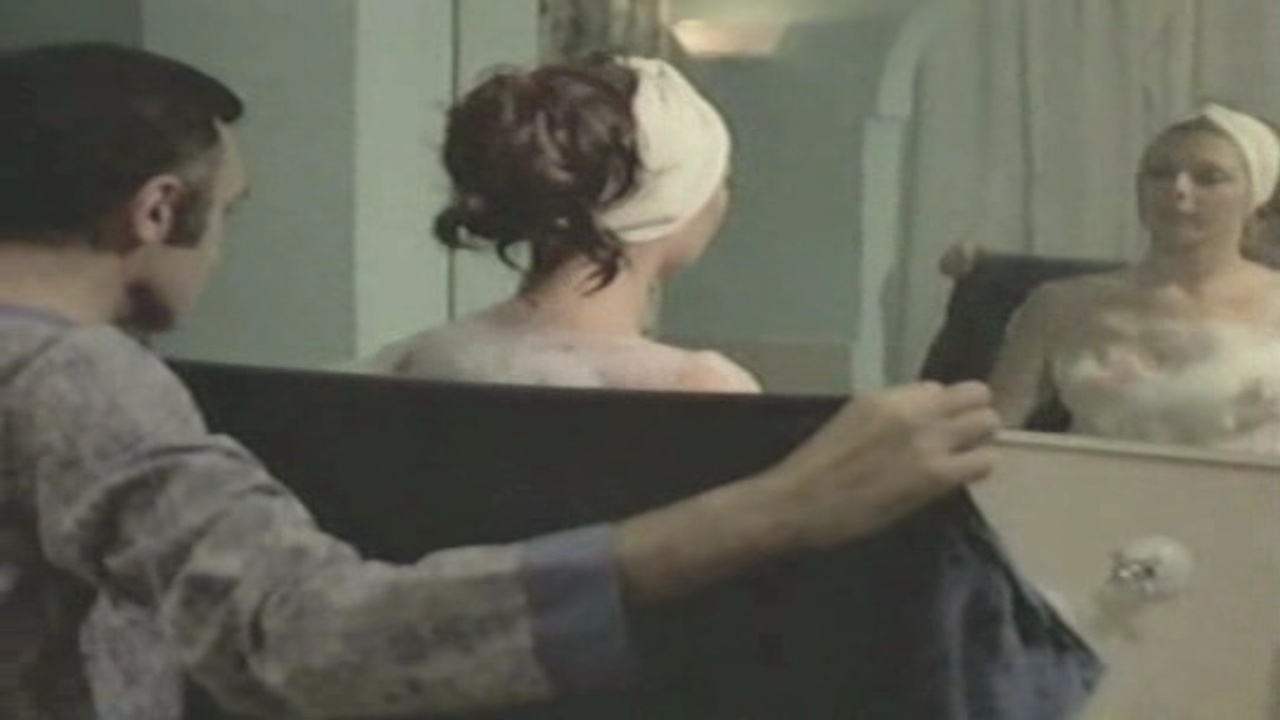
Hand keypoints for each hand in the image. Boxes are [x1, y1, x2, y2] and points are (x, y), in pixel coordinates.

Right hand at [762, 381, 999, 549]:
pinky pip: (984, 461)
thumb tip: (916, 422)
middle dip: (972, 415)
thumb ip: (887, 416)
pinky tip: (959, 478)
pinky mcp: (935, 476)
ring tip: (964, 457)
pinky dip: (978, 467)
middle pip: (974, 394)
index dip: (941, 408)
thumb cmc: (814, 468)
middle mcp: (911, 411)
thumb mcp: (850, 422)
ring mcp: (926, 441)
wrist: (797, 503)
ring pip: (987, 422)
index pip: (937, 389)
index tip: (935, 425)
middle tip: (962, 438)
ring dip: (980, 438)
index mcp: (886, 397)